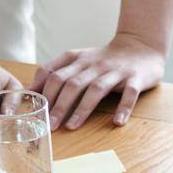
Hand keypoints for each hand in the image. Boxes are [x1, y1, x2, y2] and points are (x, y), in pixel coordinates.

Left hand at [32, 34, 163, 129]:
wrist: (141, 46)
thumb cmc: (104, 59)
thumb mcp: (79, 60)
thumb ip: (57, 72)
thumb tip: (31, 90)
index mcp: (78, 59)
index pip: (54, 73)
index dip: (42, 90)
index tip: (33, 109)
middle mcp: (94, 64)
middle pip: (72, 83)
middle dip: (58, 105)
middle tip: (49, 125)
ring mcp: (115, 71)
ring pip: (96, 89)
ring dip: (82, 109)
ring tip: (71, 127)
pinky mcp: (135, 78)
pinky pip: (129, 94)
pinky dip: (124, 108)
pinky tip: (117, 122)